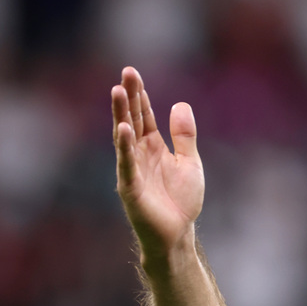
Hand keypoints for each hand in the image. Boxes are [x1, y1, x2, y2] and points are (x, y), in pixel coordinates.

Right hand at [112, 67, 204, 258]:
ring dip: (120, 115)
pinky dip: (125, 147)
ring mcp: (132, 169)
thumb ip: (185, 136)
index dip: (139, 95)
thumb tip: (180, 104)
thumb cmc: (181, 200)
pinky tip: (124, 129)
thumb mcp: (190, 163)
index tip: (132, 73)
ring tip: (117, 91)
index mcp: (153, 146)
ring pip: (124, 137)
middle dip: (128, 97)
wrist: (177, 232)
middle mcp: (139, 154)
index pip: (143, 115)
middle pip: (131, 119)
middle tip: (125, 73)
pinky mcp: (130, 187)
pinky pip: (127, 164)